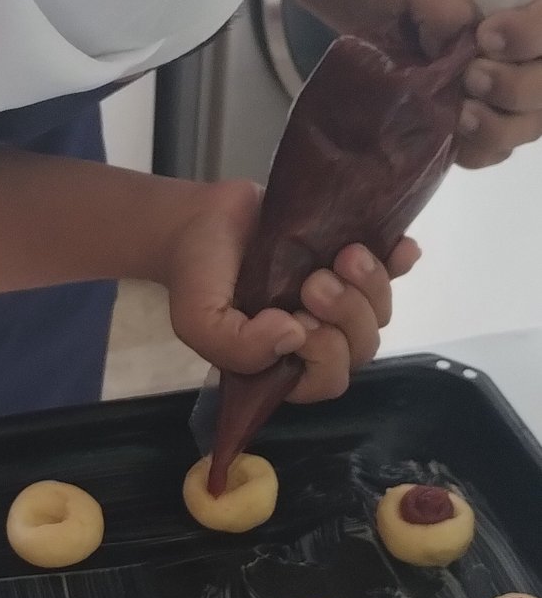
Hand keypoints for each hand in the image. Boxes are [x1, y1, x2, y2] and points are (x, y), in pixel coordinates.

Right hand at [164, 180, 419, 404]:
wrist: (199, 218)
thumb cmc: (196, 273)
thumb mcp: (197, 320)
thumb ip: (236, 348)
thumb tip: (294, 336)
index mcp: (284, 363)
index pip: (327, 379)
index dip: (325, 353)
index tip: (297, 316)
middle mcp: (316, 336)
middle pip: (361, 347)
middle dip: (349, 314)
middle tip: (317, 280)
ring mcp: (337, 299)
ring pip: (379, 312)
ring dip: (372, 285)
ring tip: (345, 254)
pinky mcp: (349, 263)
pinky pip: (393, 270)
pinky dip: (401, 260)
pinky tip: (400, 246)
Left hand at [377, 0, 541, 168]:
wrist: (382, 33)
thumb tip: (461, 37)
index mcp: (528, 7)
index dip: (531, 34)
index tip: (486, 36)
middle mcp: (534, 55)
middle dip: (516, 85)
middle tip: (472, 77)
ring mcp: (521, 97)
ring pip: (534, 122)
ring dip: (501, 125)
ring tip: (462, 114)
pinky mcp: (496, 130)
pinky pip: (501, 150)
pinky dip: (480, 147)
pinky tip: (457, 136)